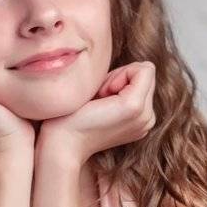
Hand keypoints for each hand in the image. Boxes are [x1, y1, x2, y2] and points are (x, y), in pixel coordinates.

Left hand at [37, 61, 155, 164]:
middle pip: (145, 73)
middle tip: (97, 100)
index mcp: (141, 118)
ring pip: (144, 71)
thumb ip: (118, 85)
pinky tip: (100, 98)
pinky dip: (117, 76)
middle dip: (119, 77)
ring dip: (116, 79)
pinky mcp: (134, 107)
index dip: (118, 78)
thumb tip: (129, 64)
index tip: (98, 98)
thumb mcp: (101, 98)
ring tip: (98, 102)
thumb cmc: (71, 118)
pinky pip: (142, 70)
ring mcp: (144, 116)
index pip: (143, 77)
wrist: (59, 143)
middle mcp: (148, 119)